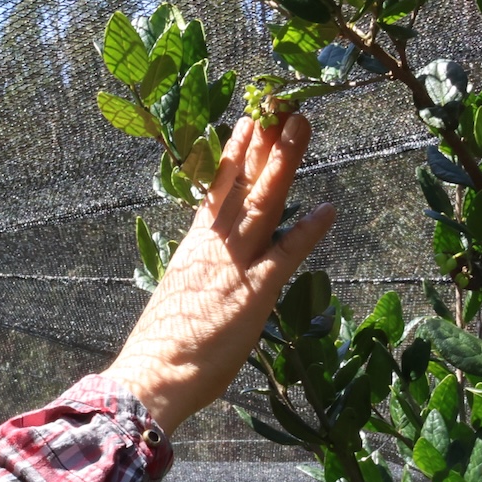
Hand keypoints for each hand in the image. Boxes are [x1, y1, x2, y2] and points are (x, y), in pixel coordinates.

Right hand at [104, 111, 336, 431]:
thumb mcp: (177, 301)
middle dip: (264, 143)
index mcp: (192, 248)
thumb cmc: (161, 351)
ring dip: (285, 163)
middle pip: (243, 185)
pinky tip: (329, 209)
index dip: (234, 155)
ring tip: (300, 126)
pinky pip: (286, 254)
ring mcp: (234, 265)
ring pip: (263, 203)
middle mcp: (213, 247)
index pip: (216, 191)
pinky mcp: (254, 292)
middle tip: (282, 105)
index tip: (248, 123)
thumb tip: (206, 281)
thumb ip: (197, 281)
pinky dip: (308, 231)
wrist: (152, 376)